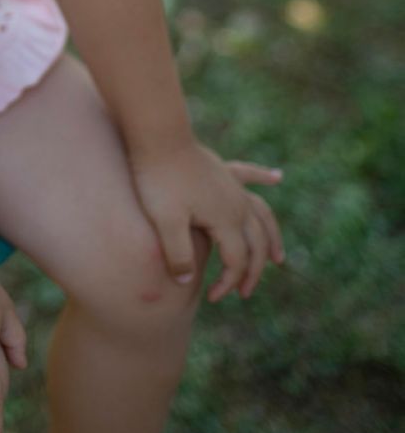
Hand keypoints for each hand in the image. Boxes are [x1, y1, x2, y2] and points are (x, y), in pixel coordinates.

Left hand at [127, 139, 285, 302]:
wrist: (155, 136)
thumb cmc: (157, 179)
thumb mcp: (164, 221)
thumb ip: (178, 254)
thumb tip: (187, 282)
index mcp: (226, 219)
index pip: (237, 261)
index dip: (228, 282)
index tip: (212, 297)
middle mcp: (237, 204)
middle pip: (255, 244)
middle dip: (253, 272)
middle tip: (243, 292)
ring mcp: (231, 185)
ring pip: (261, 215)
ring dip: (271, 237)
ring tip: (278, 257)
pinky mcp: (221, 170)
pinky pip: (249, 175)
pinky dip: (263, 177)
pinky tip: (277, 176)